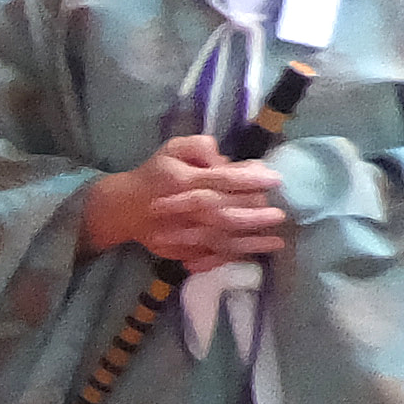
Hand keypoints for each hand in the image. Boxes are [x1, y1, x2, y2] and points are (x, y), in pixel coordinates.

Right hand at [86, 134, 289, 267]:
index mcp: (183, 180)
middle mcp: (184, 209)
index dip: (250, 179)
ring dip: (249, 242)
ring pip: (219, 240)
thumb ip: (199, 146)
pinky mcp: (180, 250)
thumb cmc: (155, 174)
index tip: (275, 179)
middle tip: (279, 214)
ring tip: (276, 241)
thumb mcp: (172, 149)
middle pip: (224, 212)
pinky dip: (231, 258)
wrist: (124, 208)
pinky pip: (209, 257)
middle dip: (254, 214)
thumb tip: (225, 159)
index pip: (222, 179)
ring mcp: (181, 233)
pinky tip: (253, 255)